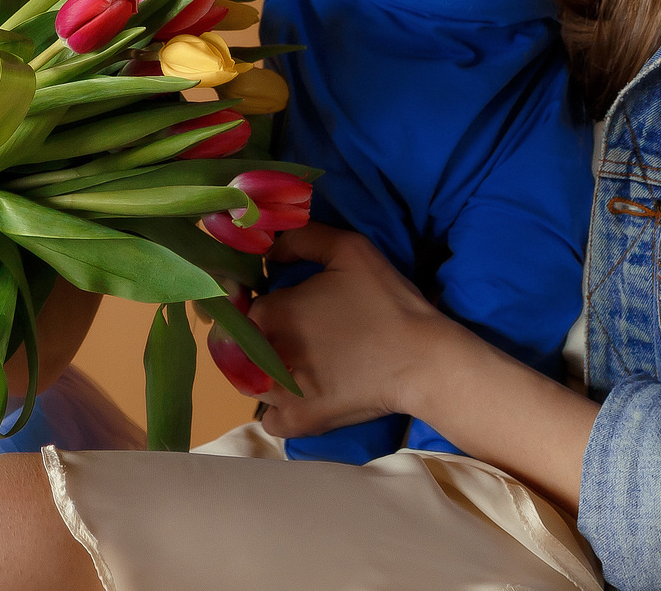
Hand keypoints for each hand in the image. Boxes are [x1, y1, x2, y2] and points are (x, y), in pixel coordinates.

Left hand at [249, 224, 462, 437]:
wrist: (421, 359)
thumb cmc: (385, 301)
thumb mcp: (348, 248)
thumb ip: (302, 238)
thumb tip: (271, 249)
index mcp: (268, 312)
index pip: (241, 307)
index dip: (254, 304)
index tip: (276, 306)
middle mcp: (262, 355)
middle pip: (238, 347)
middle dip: (254, 340)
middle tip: (290, 337)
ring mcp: (279, 395)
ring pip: (251, 384)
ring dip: (263, 374)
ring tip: (295, 366)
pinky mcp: (298, 423)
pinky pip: (270, 421)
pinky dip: (279, 411)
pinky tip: (301, 396)